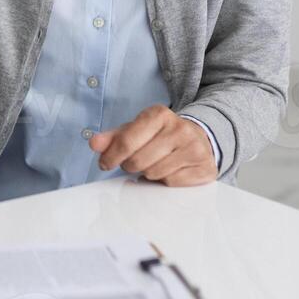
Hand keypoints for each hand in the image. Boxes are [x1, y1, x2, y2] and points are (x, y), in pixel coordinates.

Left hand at [89, 106, 217, 186]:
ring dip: (148, 174)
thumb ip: (113, 137)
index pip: (126, 141)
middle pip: (138, 161)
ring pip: (154, 173)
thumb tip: (94, 143)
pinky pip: (171, 183)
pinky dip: (165, 181)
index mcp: (159, 114)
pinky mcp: (205, 168)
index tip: (105, 164)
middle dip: (131, 165)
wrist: (198, 138)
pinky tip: (169, 170)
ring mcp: (195, 148)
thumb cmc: (160, 135)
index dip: (111, 156)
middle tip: (135, 162)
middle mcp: (180, 128)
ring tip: (154, 164)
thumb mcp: (135, 130)